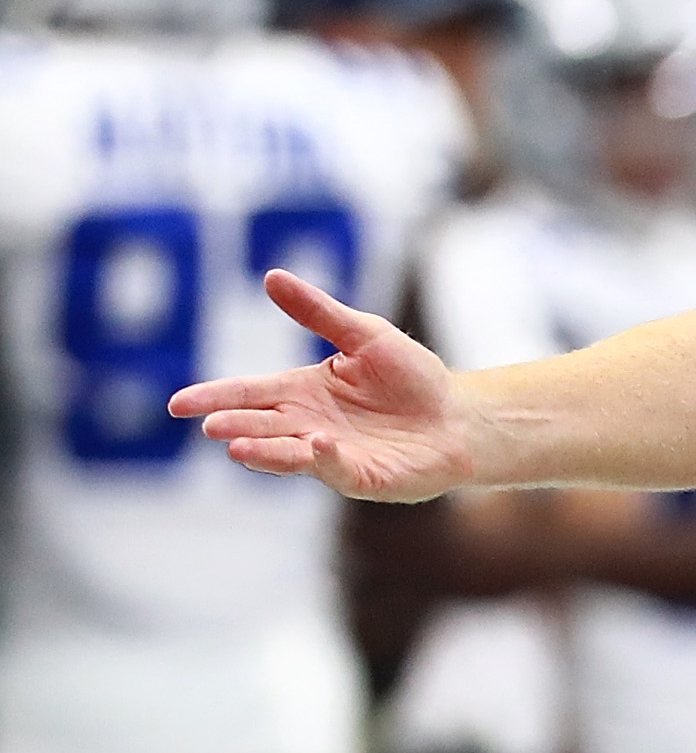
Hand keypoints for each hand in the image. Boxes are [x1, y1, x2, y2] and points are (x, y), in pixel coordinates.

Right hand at [166, 270, 475, 501]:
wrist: (460, 417)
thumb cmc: (412, 378)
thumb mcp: (364, 335)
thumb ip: (318, 312)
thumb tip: (271, 276)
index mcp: (303, 392)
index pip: (250, 393)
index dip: (215, 398)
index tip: (178, 405)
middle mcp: (309, 426)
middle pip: (261, 425)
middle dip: (235, 426)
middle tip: (211, 425)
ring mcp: (332, 454)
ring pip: (288, 453)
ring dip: (264, 451)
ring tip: (236, 445)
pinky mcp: (361, 476)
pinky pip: (336, 468)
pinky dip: (324, 456)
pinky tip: (317, 443)